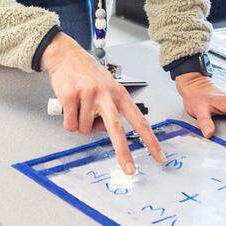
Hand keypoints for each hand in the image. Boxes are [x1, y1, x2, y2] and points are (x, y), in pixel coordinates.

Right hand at [43, 34, 164, 174]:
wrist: (66, 55)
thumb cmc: (88, 74)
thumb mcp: (107, 87)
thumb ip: (111, 108)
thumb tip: (105, 132)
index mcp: (119, 94)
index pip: (139, 120)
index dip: (150, 140)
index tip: (159, 156)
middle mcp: (106, 94)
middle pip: (116, 129)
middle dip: (124, 153)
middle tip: (129, 170)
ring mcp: (88, 95)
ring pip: (85, 129)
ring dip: (80, 124)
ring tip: (79, 107)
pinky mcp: (70, 96)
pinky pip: (70, 124)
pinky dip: (68, 121)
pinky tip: (69, 107)